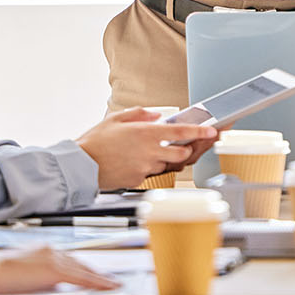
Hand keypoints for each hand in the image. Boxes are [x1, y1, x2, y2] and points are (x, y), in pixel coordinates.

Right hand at [0, 247, 118, 293]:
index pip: (72, 261)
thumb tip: (54, 285)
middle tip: (113, 281)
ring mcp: (53, 257)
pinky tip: (105, 287)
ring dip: (101, 278)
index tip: (98, 275)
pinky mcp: (53, 269)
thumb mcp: (24, 274)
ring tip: (115, 285)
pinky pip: (81, 278)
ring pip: (84, 270)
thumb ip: (41, 277)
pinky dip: (96, 282)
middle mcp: (52, 250)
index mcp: (44, 249)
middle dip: (98, 273)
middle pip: (82, 264)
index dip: (87, 269)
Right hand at [77, 108, 217, 189]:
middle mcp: (149, 151)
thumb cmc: (96, 141)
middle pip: (182, 153)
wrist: (81, 166)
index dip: (200, 132)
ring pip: (167, 164)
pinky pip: (152, 172)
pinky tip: (138, 160)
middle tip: (190, 144)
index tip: (212, 131)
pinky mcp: (139, 179)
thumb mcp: (116, 118)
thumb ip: (140, 114)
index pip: (181, 131)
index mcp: (146, 133)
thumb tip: (156, 116)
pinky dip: (150, 166)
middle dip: (188, 149)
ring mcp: (145, 167)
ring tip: (155, 150)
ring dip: (167, 158)